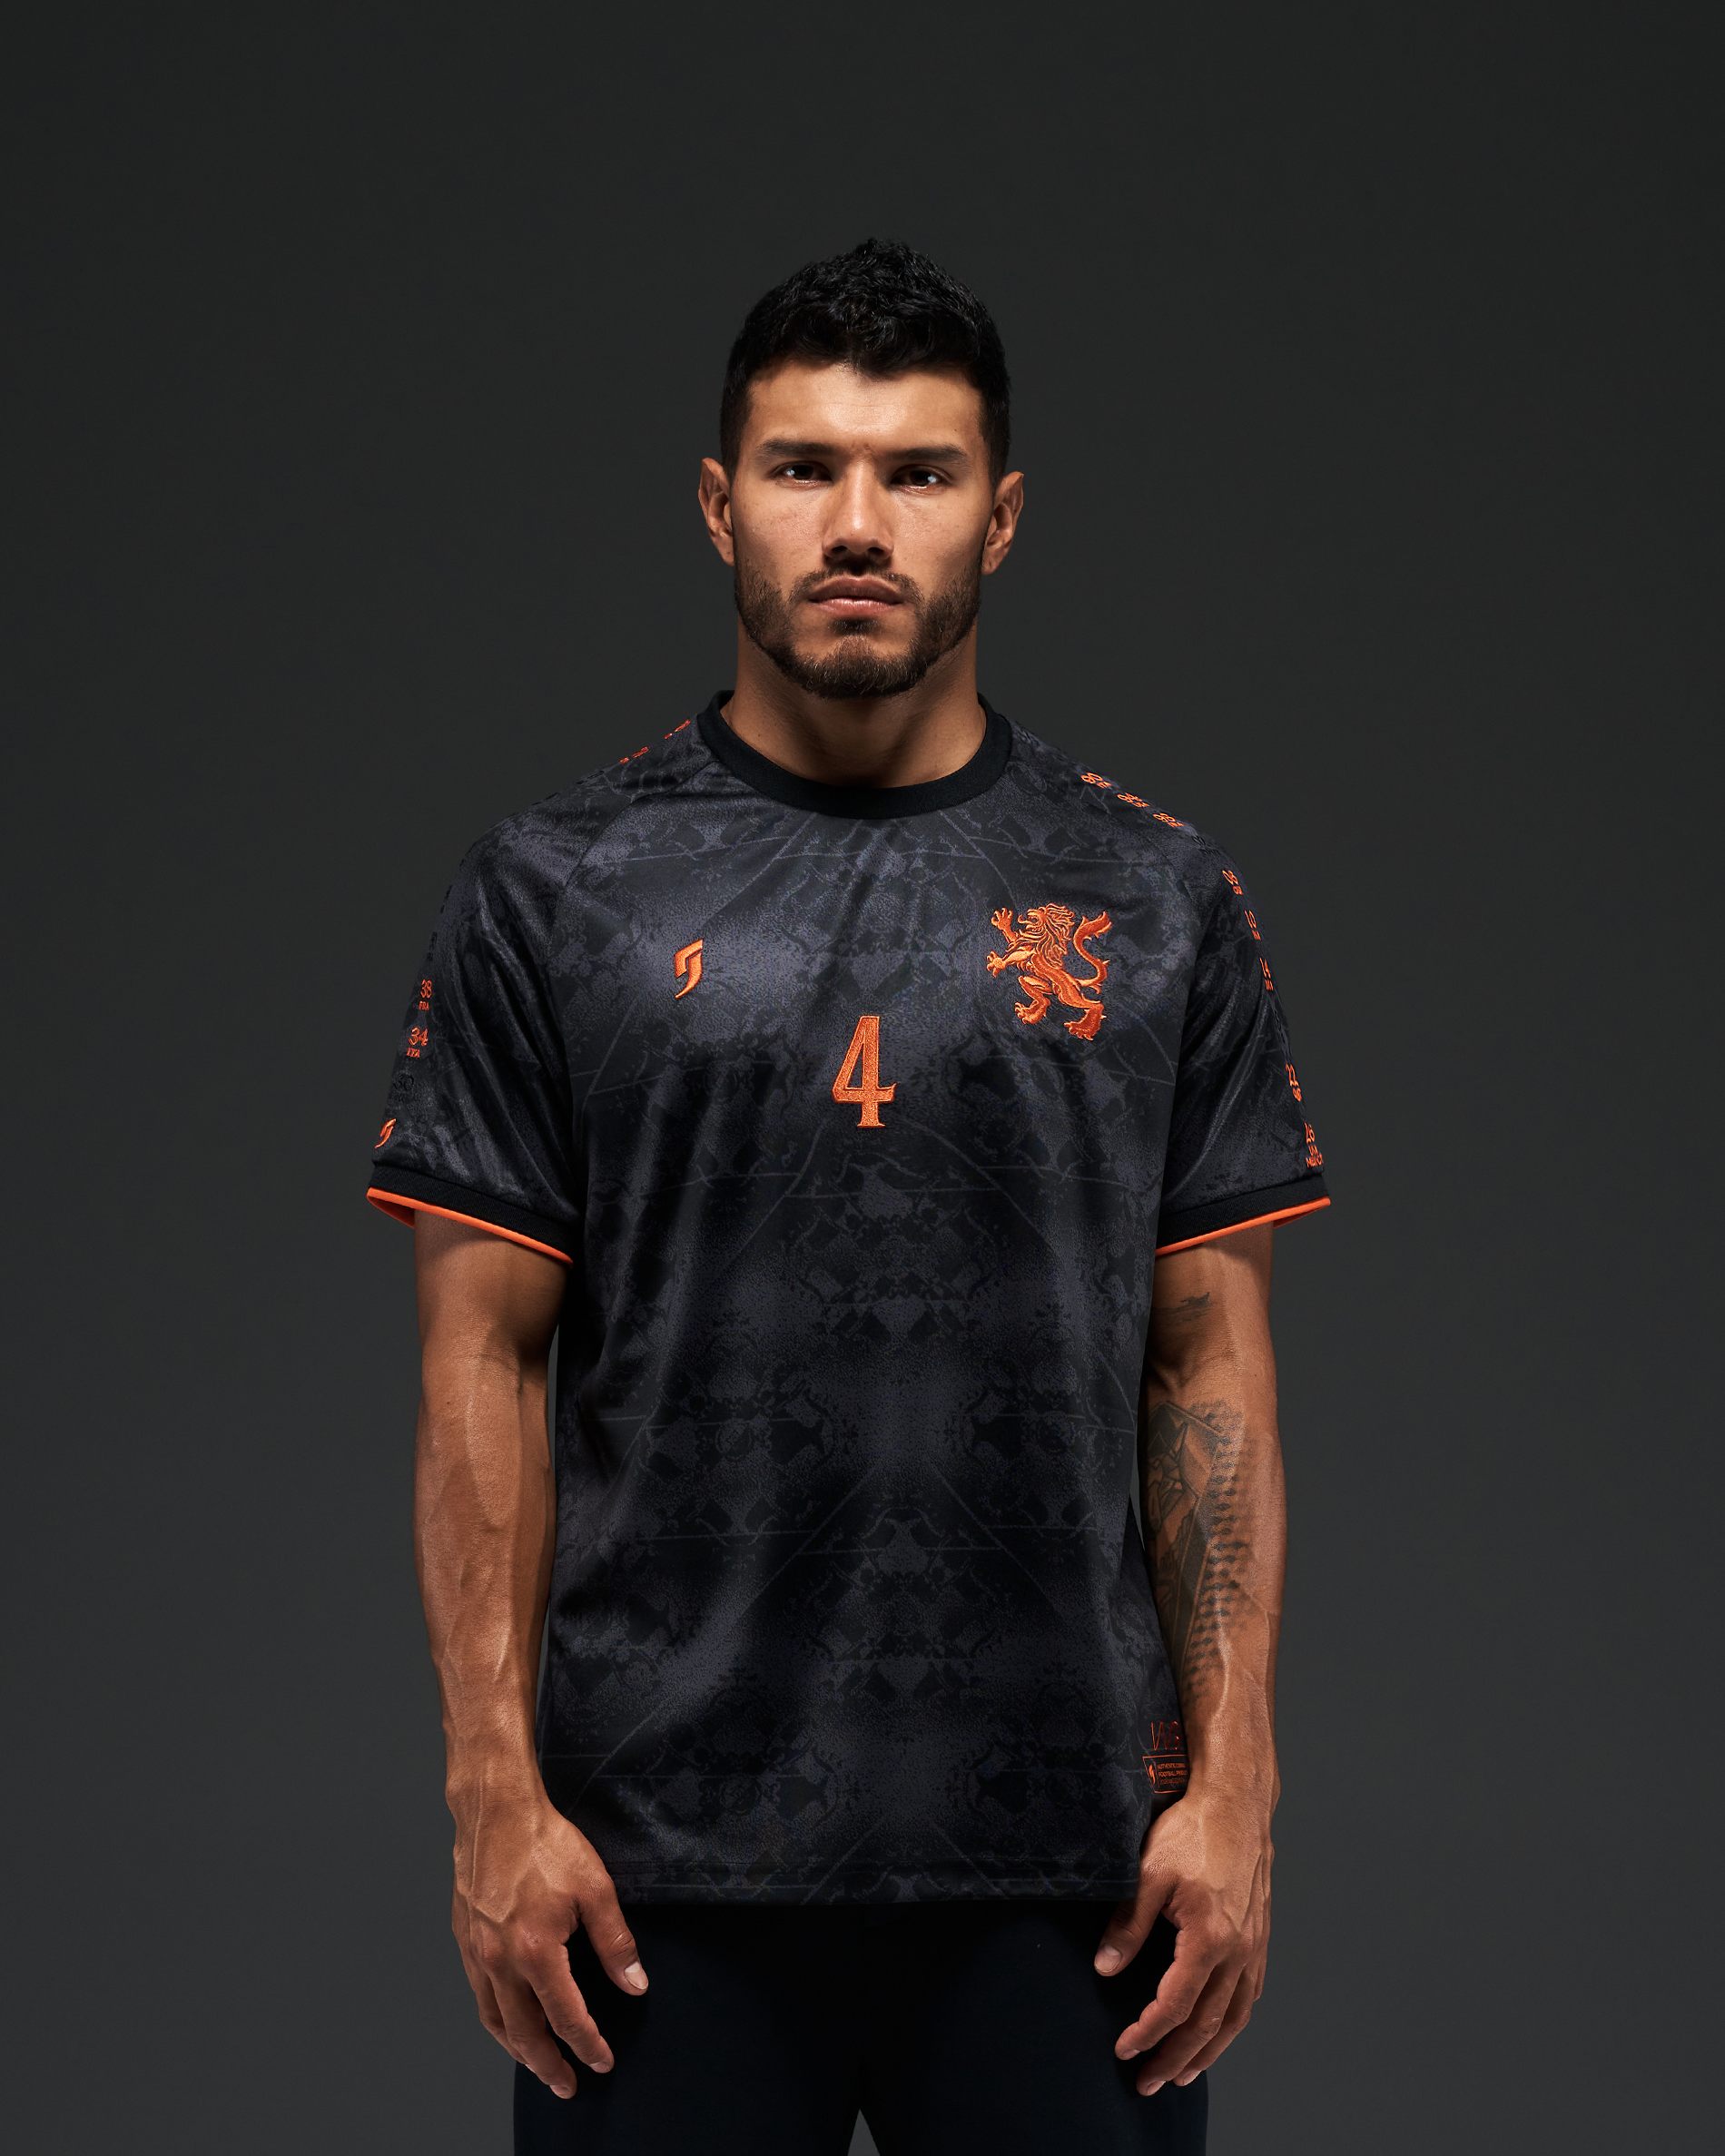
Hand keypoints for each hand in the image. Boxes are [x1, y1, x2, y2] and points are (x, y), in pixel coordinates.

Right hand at [452, 1795, 647, 2099]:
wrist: (496, 1811)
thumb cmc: (545, 1843)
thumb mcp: (595, 1888)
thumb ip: (615, 1942)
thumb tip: (635, 1984)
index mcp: (535, 1952)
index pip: (566, 2018)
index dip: (587, 2045)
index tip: (602, 2062)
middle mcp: (499, 1961)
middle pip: (525, 2034)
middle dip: (549, 2065)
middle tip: (567, 2085)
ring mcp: (477, 1953)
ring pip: (495, 2021)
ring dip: (518, 2051)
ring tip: (538, 2066)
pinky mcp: (464, 1940)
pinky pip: (479, 1996)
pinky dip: (496, 2020)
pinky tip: (508, 2022)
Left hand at [1092, 1792, 1271, 2097]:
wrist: (1237, 1802)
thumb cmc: (1192, 1831)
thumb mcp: (1148, 1873)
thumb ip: (1127, 1925)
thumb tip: (1106, 1969)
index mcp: (1209, 1939)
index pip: (1174, 2005)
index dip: (1147, 2033)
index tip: (1123, 2049)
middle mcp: (1238, 1951)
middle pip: (1206, 2024)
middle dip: (1174, 2059)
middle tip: (1147, 2082)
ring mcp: (1254, 1946)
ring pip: (1234, 2017)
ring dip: (1207, 2052)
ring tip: (1183, 2075)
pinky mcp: (1260, 1937)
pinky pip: (1250, 1995)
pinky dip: (1233, 2023)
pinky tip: (1219, 2031)